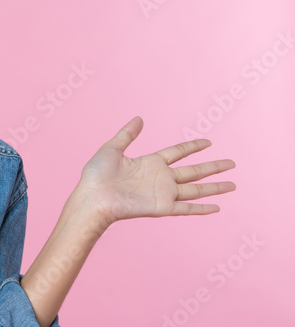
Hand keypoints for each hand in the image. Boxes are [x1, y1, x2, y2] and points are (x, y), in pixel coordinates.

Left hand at [74, 116, 235, 228]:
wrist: (92, 198)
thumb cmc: (96, 175)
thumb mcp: (112, 149)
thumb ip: (127, 134)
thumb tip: (139, 118)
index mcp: (150, 163)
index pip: (178, 152)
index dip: (193, 147)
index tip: (208, 143)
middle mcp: (160, 178)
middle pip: (194, 171)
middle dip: (213, 167)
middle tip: (232, 163)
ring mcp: (163, 193)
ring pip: (196, 189)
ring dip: (215, 188)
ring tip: (233, 184)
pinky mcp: (162, 208)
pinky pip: (187, 208)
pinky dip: (202, 208)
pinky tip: (218, 207)